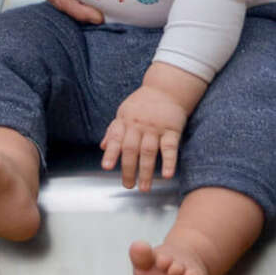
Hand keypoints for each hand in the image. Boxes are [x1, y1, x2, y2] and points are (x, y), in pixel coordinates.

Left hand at [101, 69, 200, 190]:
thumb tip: (103, 147)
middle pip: (131, 149)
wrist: (167, 88)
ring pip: (148, 152)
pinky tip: (167, 174)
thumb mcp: (124, 111)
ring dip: (146, 171)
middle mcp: (138, 125)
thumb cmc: (144, 102)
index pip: (116, 138)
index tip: (107, 167)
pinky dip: (169, 161)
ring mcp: (155, 128)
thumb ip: (114, 129)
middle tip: (128, 185)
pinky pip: (169, 147)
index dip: (111, 154)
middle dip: (129, 170)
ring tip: (144, 187)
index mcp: (125, 121)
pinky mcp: (172, 129)